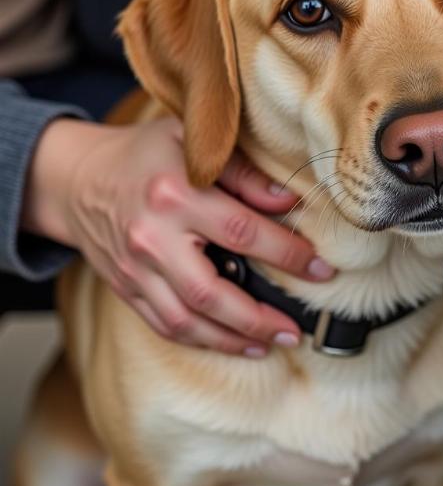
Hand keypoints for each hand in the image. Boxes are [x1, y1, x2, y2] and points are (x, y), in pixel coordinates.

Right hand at [22, 117, 335, 354]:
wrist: (77, 178)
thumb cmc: (146, 154)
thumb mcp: (192, 141)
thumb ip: (243, 171)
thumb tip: (289, 200)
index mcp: (174, 194)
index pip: (242, 231)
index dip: (287, 254)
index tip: (322, 270)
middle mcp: (151, 237)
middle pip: (210, 292)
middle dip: (258, 318)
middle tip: (295, 330)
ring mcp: (135, 268)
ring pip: (185, 320)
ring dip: (232, 340)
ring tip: (271, 345)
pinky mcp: (125, 288)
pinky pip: (164, 325)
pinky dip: (201, 340)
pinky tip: (232, 343)